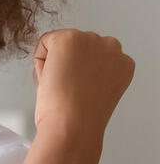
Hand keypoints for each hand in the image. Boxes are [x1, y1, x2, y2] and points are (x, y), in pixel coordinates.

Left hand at [31, 28, 134, 142]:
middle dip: (67, 64)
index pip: (91, 57)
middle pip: (77, 47)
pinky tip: (51, 77)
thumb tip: (71, 63)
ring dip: (55, 61)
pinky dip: (40, 59)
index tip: (80, 92)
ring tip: (62, 84)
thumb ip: (93, 72)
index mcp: (122, 62)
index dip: (78, 75)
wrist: (72, 125)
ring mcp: (91, 40)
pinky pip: (45, 41)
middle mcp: (112, 46)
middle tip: (69, 89)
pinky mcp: (69, 39)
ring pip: (61, 43)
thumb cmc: (80, 117)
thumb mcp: (98, 90)